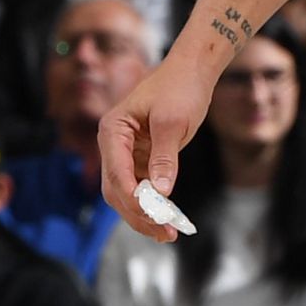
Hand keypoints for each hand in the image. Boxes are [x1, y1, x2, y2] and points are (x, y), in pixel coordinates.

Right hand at [98, 43, 217, 241]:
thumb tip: (160, 192)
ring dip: (144, 215)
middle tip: (163, 231)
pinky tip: (168, 220)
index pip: (116, 172)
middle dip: (138, 213)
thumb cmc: (180, 88)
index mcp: (113, 130)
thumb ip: (165, 156)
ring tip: (167, 233)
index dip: (132, 197)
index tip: (152, 215)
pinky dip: (153, 206)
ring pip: (127, 194)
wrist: (192, 72)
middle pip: (117, 189)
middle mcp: (114, 144)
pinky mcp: (141, 160)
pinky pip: (142, 189)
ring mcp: (126, 154)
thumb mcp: (173, 122)